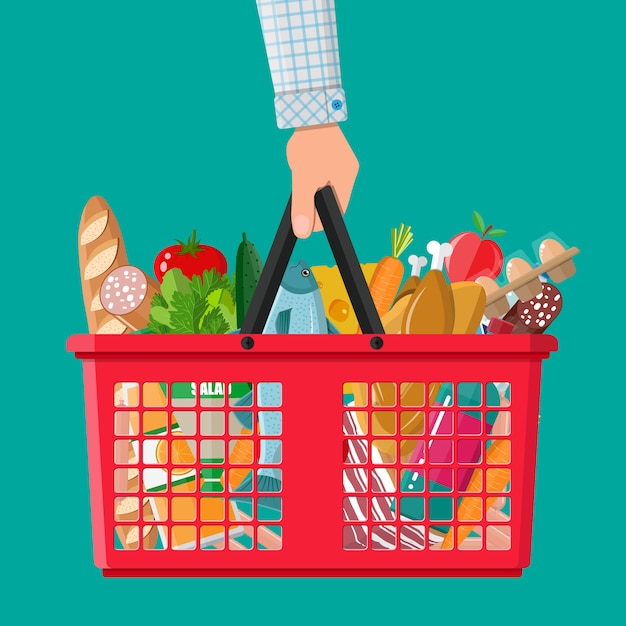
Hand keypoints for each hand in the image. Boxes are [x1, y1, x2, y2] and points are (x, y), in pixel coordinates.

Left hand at [286, 123, 358, 237]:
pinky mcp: (334, 154)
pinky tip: (305, 164)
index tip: (303, 216)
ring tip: (303, 171)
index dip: (319, 219)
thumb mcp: (303, 179)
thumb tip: (304, 233)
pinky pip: (324, 172)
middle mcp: (348, 172)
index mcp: (345, 180)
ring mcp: (343, 162)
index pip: (335, 213)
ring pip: (325, 186)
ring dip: (312, 185)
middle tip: (301, 186)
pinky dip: (313, 173)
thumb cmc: (309, 144)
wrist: (310, 109)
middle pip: (331, 201)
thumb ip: (303, 206)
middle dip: (314, 200)